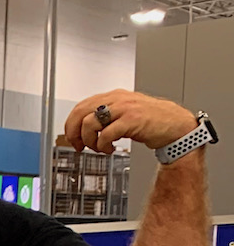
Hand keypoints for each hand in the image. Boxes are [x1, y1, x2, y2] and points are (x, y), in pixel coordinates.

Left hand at [65, 90, 196, 154]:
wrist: (174, 124)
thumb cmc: (149, 121)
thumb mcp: (123, 113)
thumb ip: (105, 116)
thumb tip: (81, 129)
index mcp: (113, 96)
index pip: (80, 106)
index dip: (71, 125)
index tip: (73, 139)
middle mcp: (117, 99)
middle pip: (81, 113)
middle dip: (75, 134)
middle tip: (80, 146)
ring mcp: (125, 108)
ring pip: (90, 123)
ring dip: (90, 141)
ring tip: (99, 148)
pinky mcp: (132, 119)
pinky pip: (106, 134)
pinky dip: (103, 145)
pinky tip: (110, 149)